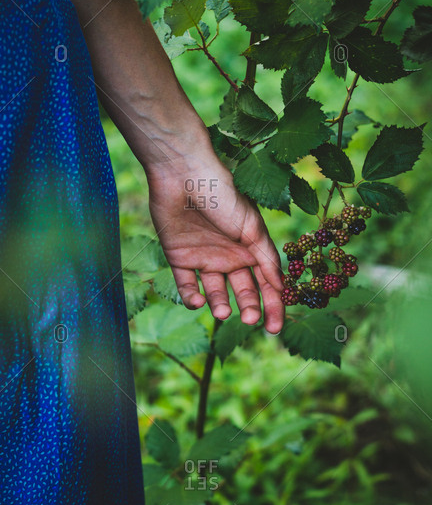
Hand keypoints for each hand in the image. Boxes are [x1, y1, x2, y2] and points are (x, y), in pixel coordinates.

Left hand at [146, 154, 284, 333]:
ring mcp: (204, 257)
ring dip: (220, 305)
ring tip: (222, 312)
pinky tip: (198, 301)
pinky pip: (186, 284)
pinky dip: (191, 297)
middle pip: (243, 292)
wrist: (183, 175)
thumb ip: (266, 258)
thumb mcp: (252, 227)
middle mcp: (229, 256)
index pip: (266, 283)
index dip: (273, 306)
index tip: (274, 329)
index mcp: (251, 248)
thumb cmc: (224, 195)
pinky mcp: (178, 257)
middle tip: (250, 320)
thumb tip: (282, 288)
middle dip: (249, 308)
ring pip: (215, 292)